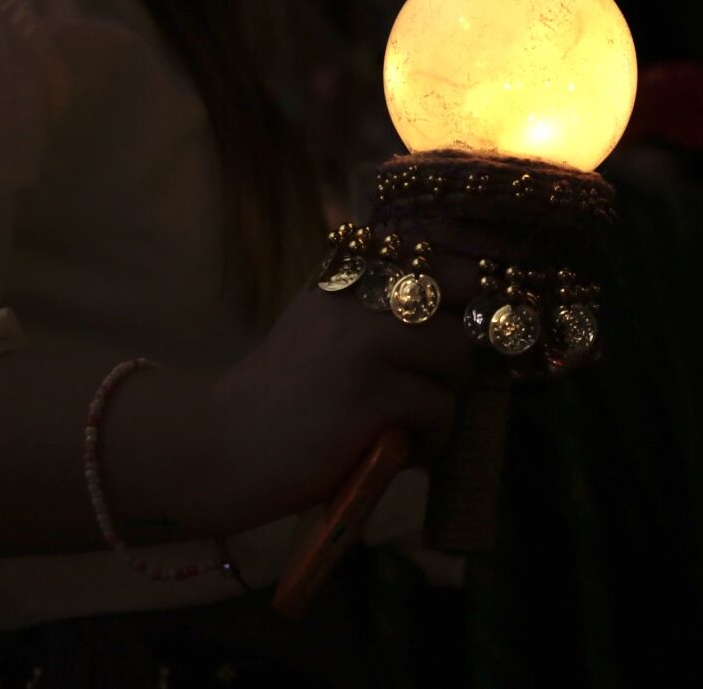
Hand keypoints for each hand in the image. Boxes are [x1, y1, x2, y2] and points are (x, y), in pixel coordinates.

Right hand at [185, 250, 480, 533]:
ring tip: (414, 424)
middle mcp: (358, 293)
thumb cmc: (285, 396)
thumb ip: (383, 308)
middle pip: (465, 298)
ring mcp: (363, 341)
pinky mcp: (370, 394)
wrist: (221, 447)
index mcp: (350, 271)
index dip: (475, 284)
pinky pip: (440, 408)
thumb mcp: (327, 325)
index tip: (480, 318)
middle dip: (469, 345)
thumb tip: (473, 315)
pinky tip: (396, 450)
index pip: (439, 252)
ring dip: (448, 397)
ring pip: (458, 354)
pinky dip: (431, 438)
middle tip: (449, 380)